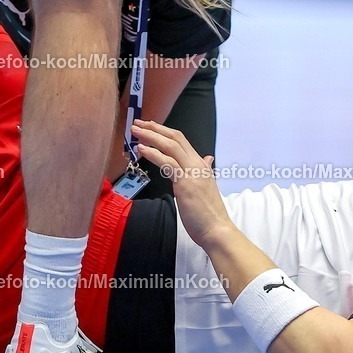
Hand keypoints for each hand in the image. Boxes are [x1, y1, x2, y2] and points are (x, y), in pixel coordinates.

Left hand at [130, 119, 233, 247]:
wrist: (216, 229)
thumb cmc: (209, 213)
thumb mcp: (207, 186)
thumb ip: (204, 170)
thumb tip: (207, 159)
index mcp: (201, 164)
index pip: (182, 141)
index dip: (164, 131)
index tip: (150, 127)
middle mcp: (197, 164)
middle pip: (175, 138)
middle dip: (155, 128)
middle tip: (138, 124)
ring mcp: (191, 172)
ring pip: (170, 146)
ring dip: (151, 136)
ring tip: (136, 131)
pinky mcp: (184, 183)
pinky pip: (167, 163)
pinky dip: (153, 154)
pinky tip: (142, 149)